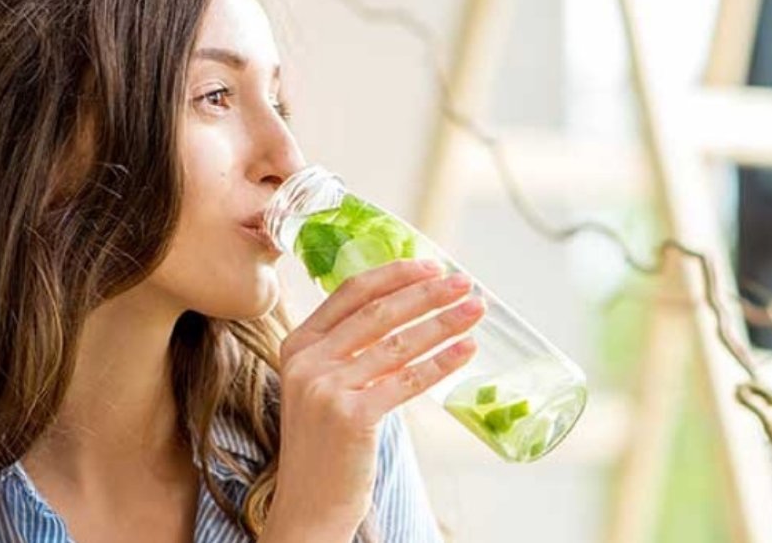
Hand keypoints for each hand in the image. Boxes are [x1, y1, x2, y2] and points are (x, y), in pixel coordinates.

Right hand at [264, 259, 482, 540]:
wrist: (308, 506)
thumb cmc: (325, 446)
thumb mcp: (321, 387)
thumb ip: (346, 351)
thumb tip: (403, 313)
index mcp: (297, 344)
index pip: (349, 293)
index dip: (393, 274)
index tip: (430, 265)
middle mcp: (307, 361)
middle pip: (378, 311)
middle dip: (427, 293)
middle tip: (464, 281)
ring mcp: (326, 388)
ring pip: (398, 343)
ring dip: (443, 322)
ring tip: (475, 309)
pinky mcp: (352, 416)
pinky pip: (407, 380)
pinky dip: (441, 362)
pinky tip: (466, 350)